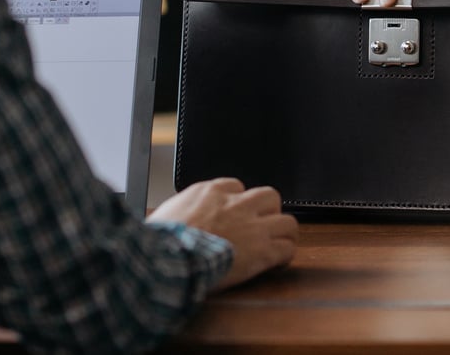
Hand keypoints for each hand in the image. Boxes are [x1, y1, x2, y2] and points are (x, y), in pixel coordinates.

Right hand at [148, 178, 298, 289]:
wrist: (167, 259)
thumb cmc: (161, 241)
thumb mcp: (167, 212)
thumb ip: (183, 210)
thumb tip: (177, 219)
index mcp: (211, 192)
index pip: (236, 186)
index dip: (238, 202)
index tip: (234, 216)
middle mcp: (237, 204)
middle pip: (269, 197)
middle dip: (268, 211)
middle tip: (260, 227)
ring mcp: (253, 227)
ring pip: (288, 221)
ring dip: (283, 233)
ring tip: (276, 244)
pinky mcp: (262, 251)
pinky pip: (287, 248)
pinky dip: (285, 256)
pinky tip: (277, 263)